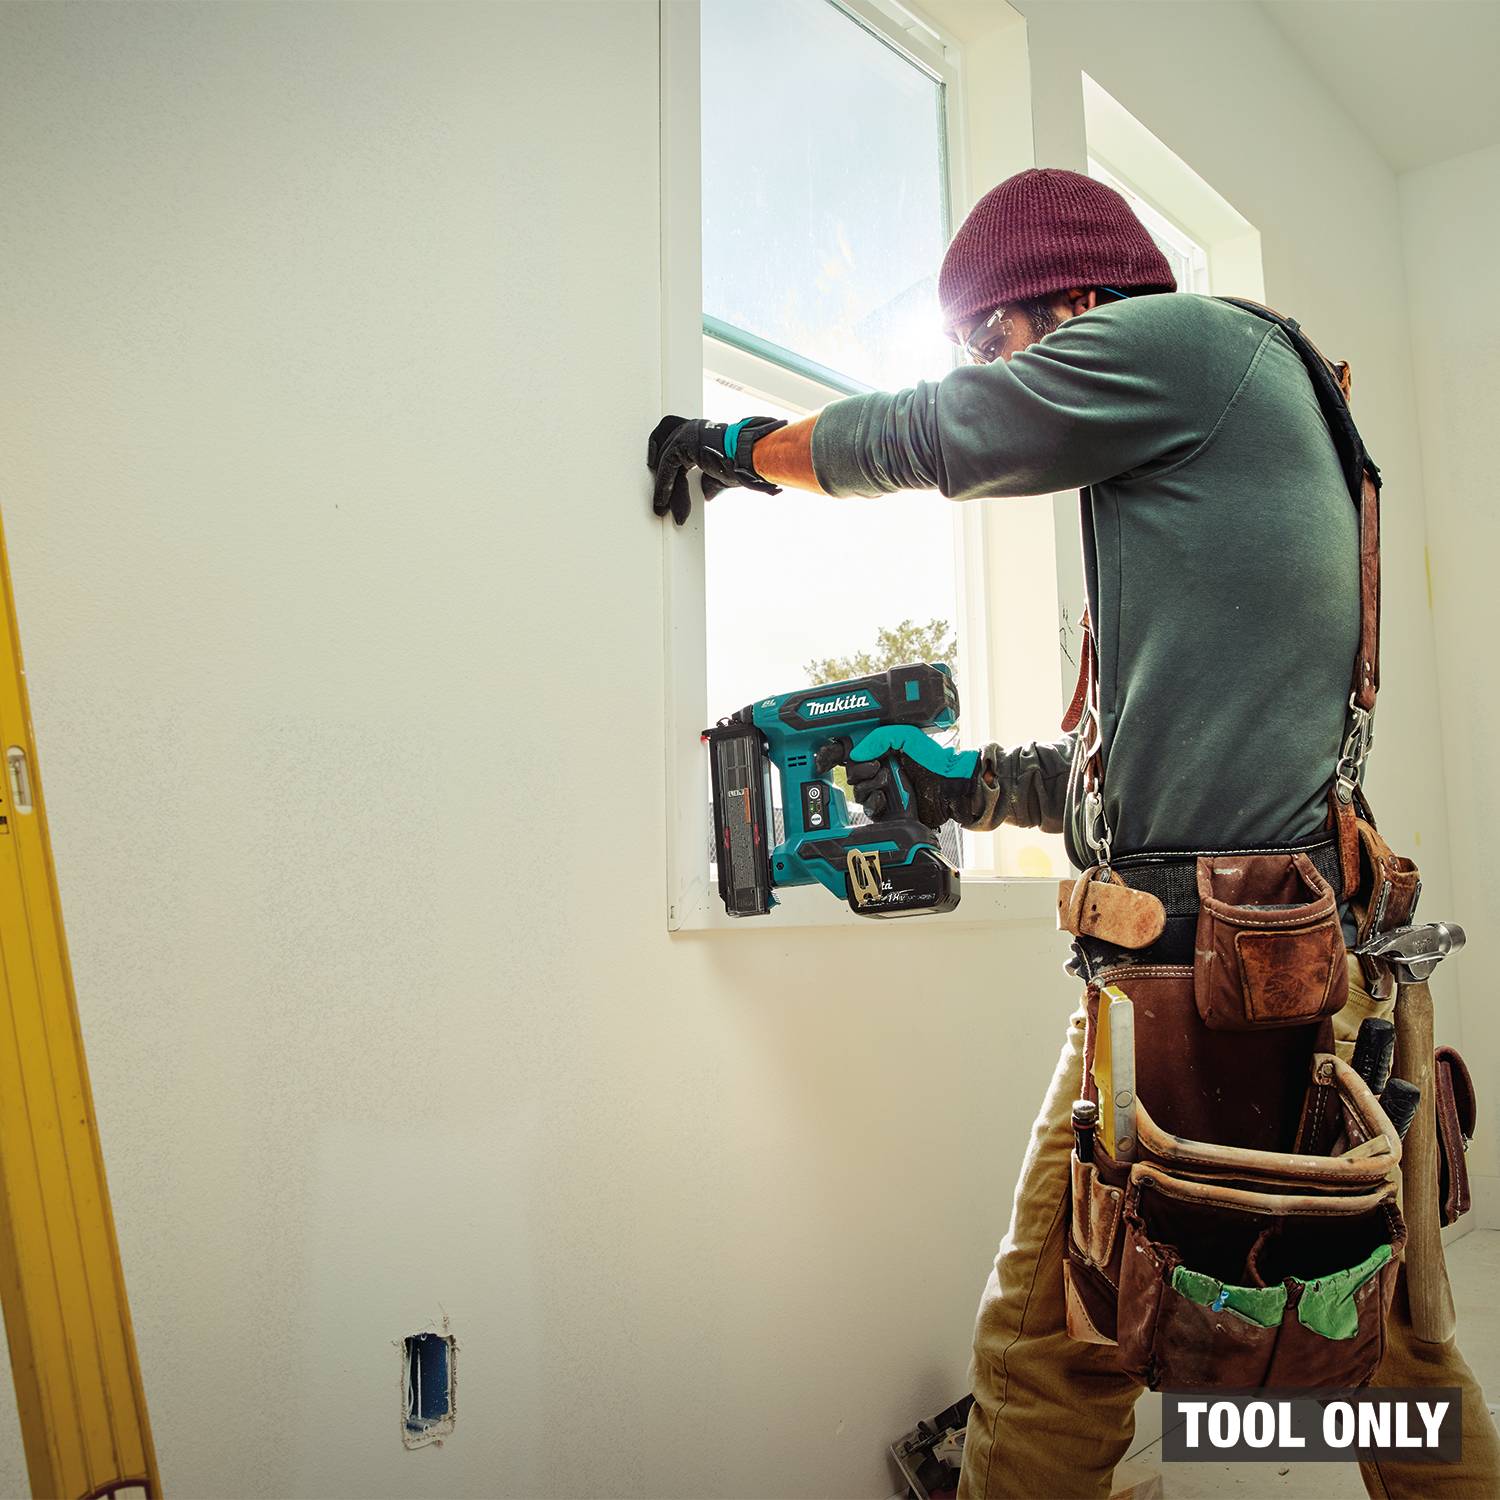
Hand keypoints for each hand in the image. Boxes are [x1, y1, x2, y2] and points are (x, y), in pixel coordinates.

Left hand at [647, 414, 786, 524]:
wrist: (750, 456)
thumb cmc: (744, 462)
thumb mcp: (722, 475)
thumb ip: (709, 480)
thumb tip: (706, 493)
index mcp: (701, 436)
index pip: (678, 456)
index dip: (671, 477)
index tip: (669, 494)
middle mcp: (691, 431)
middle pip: (668, 457)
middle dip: (664, 481)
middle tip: (662, 501)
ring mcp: (685, 434)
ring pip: (665, 463)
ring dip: (663, 487)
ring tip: (661, 506)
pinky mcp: (682, 442)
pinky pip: (667, 466)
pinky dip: (664, 485)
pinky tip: (664, 500)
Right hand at [820, 725, 979, 827]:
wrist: (951, 788)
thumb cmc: (935, 761)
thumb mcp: (908, 737)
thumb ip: (880, 738)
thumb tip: (855, 753)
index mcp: (881, 750)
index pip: (849, 750)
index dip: (834, 754)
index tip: (826, 758)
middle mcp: (879, 770)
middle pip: (850, 772)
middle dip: (859, 770)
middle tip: (876, 767)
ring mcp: (882, 790)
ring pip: (857, 791)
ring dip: (869, 786)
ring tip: (887, 782)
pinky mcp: (887, 809)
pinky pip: (868, 809)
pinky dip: (873, 803)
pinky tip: (883, 799)